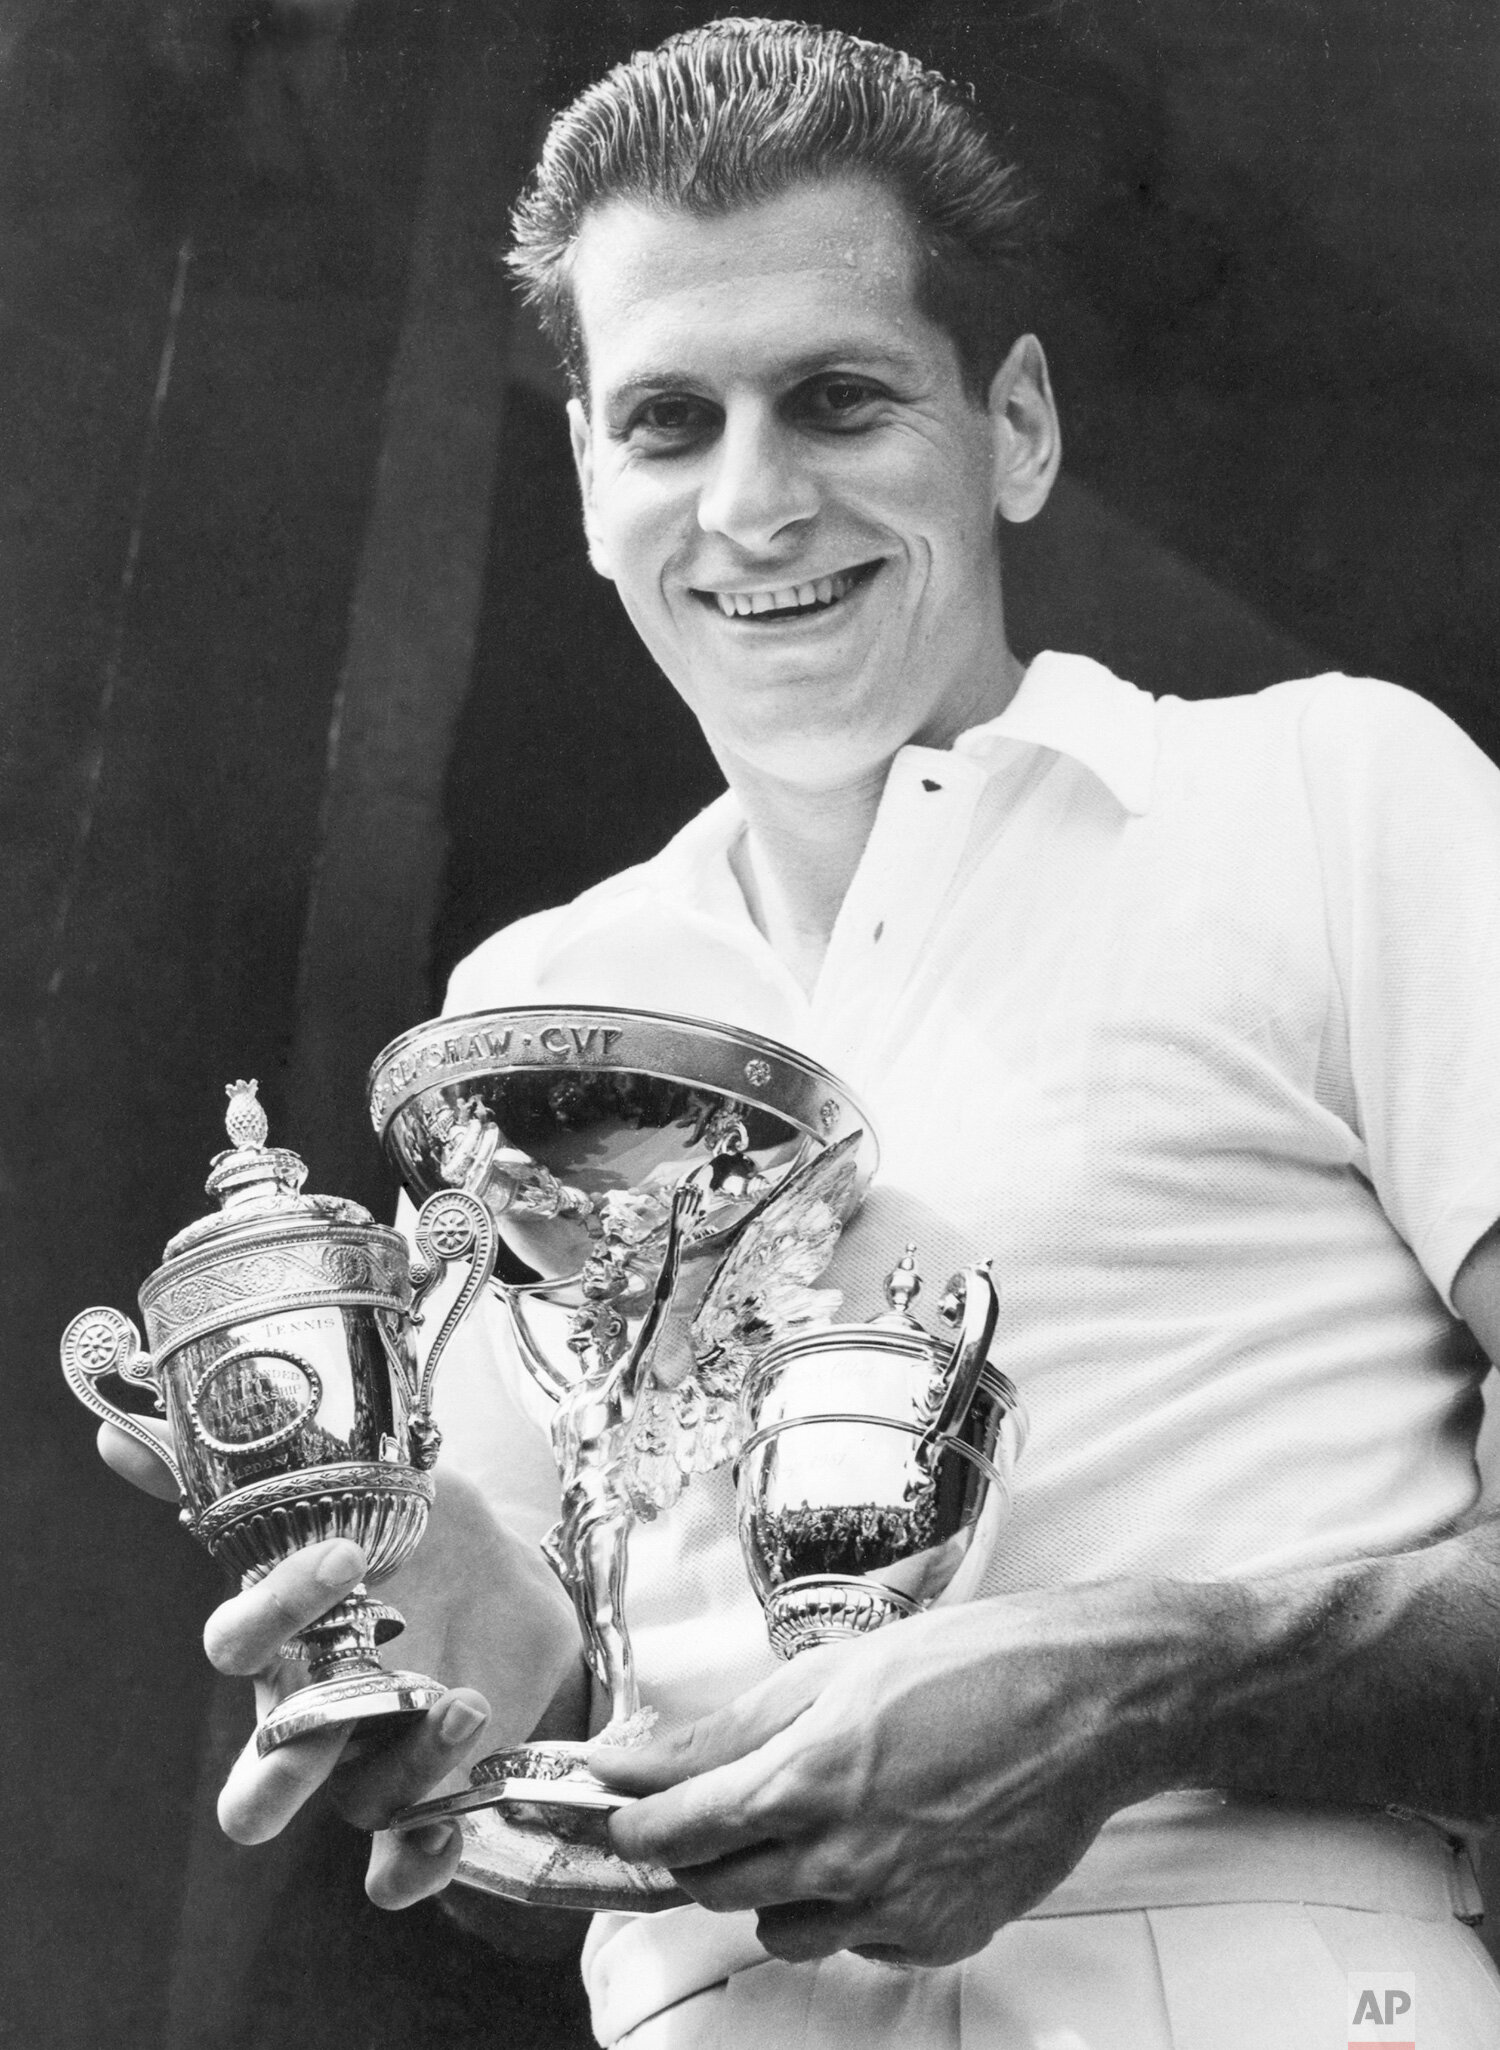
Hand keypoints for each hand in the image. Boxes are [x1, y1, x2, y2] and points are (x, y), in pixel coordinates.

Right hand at [98, 1419, 579, 1907]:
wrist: (508, 1589)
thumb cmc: (414, 1537)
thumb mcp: (356, 1483)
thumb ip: (255, 1466)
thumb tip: (121, 1436)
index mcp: (286, 1642)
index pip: (236, 1645)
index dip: (275, 1610)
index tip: (344, 1553)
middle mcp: (314, 1715)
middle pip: (255, 1789)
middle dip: (279, 1776)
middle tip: (339, 1715)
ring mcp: (368, 1764)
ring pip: (355, 1810)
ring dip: (410, 1769)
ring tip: (465, 1703)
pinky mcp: (428, 1796)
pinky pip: (399, 1870)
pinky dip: (419, 1863)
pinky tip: (451, 1822)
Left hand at [590, 1590, 1167, 1967]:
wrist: (1088, 1706)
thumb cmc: (968, 1667)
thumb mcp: (830, 1673)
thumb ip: (720, 1730)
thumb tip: (624, 1757)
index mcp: (808, 1777)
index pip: (679, 1830)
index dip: (635, 1824)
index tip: (616, 1813)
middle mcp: (844, 1859)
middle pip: (716, 1887)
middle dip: (701, 1848)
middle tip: (725, 1802)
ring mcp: (894, 1909)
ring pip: (781, 1927)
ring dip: (775, 1882)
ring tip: (822, 1814)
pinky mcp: (940, 1939)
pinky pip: (857, 1942)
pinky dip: (850, 1904)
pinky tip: (886, 1842)